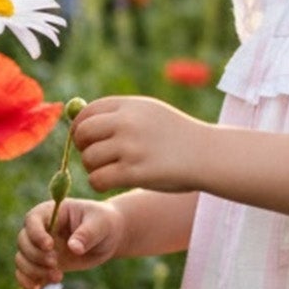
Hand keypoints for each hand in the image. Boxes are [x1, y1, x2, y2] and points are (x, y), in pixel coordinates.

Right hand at [14, 197, 124, 288]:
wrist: (108, 237)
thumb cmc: (104, 223)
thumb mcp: (100, 224)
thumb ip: (87, 234)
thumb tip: (74, 248)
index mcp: (51, 212)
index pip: (33, 220)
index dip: (36, 234)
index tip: (50, 246)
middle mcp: (41, 229)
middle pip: (23, 241)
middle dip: (36, 256)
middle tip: (56, 264)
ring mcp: (40, 247)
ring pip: (22, 258)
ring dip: (34, 271)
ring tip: (57, 277)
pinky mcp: (43, 263)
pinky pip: (25, 272)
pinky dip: (27, 281)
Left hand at [73, 96, 206, 193]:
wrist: (208, 154)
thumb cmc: (177, 136)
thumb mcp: (150, 113)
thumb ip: (119, 114)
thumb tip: (80, 121)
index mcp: (129, 106)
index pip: (86, 113)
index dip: (80, 128)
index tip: (87, 140)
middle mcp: (127, 123)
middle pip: (82, 134)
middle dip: (83, 148)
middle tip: (96, 158)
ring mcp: (130, 147)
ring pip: (88, 159)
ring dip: (93, 168)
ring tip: (109, 171)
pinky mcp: (135, 172)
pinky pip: (98, 179)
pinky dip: (99, 183)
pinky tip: (112, 182)